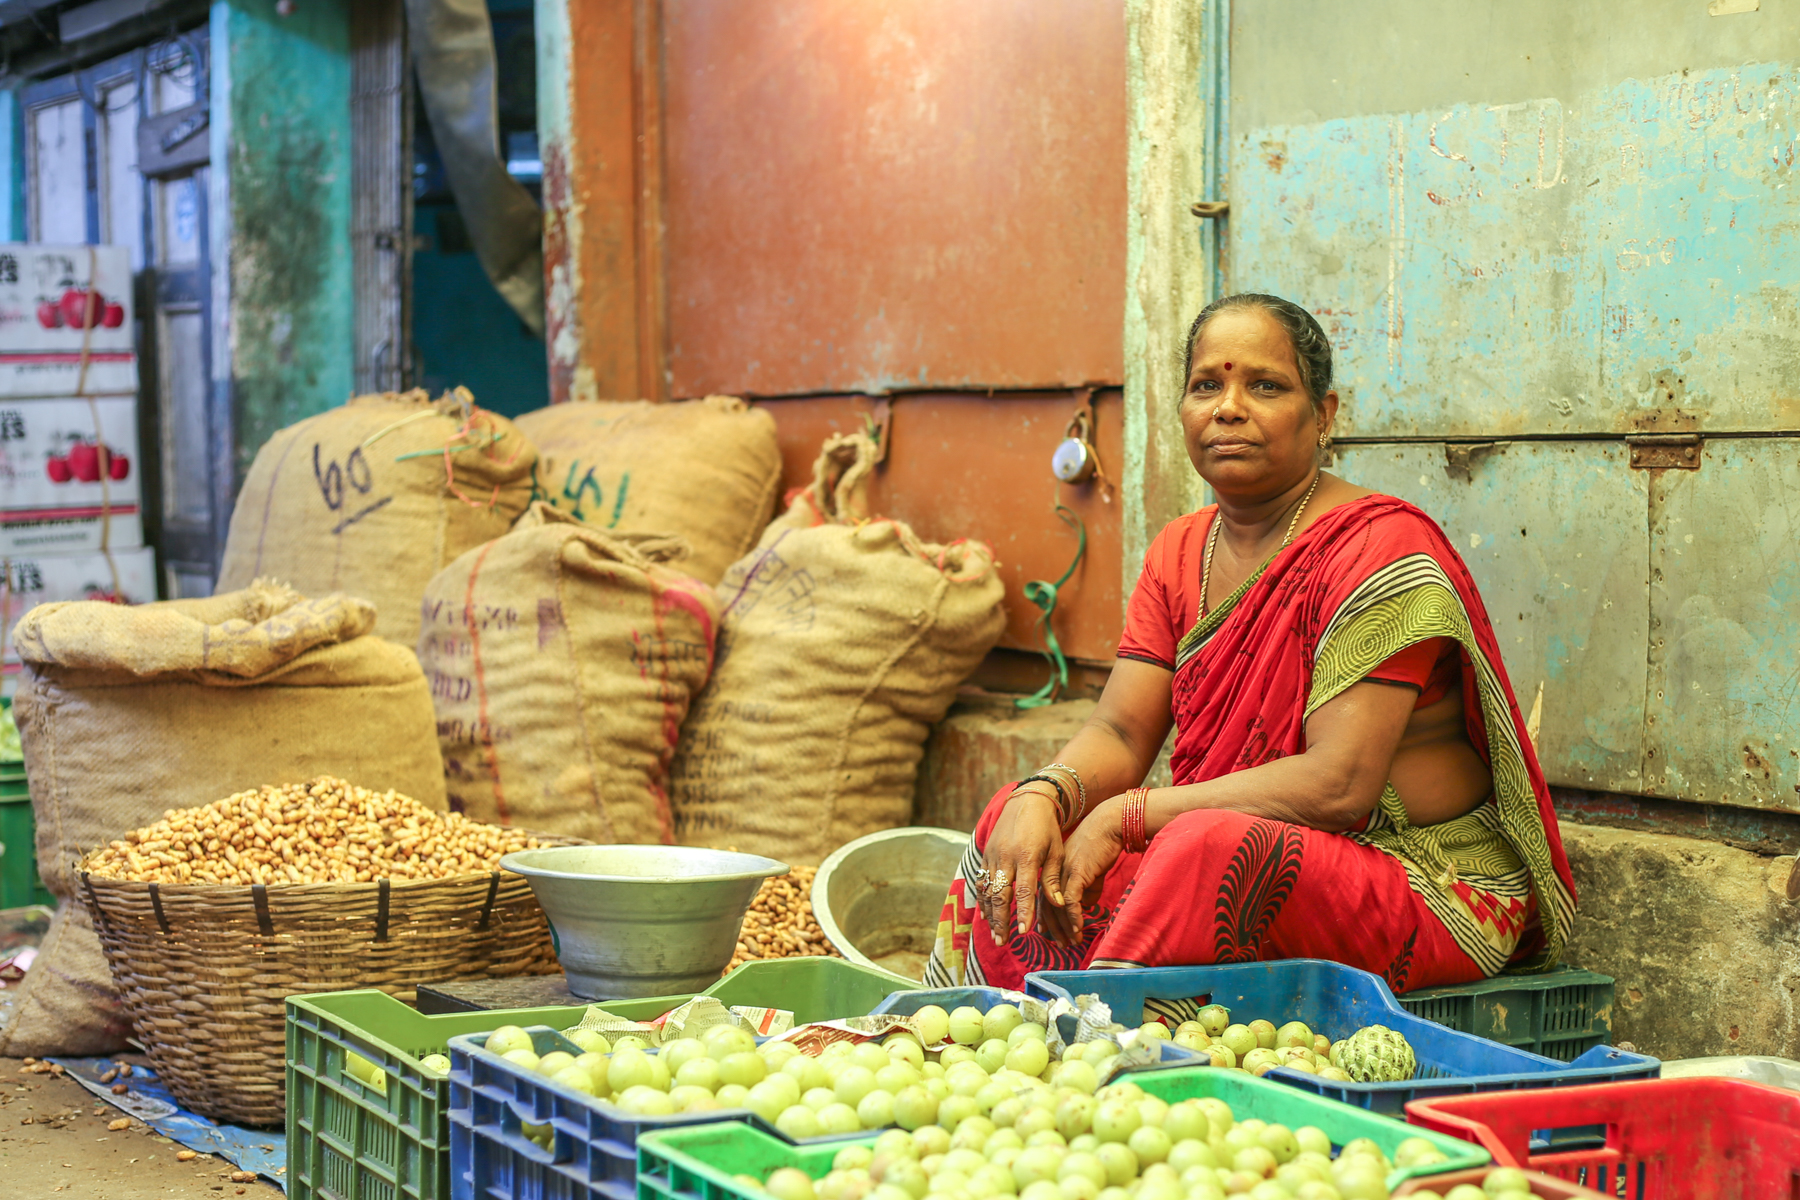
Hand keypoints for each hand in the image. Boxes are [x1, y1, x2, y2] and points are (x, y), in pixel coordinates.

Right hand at [976, 787, 1064, 944]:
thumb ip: (1052, 879)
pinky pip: (981, 881)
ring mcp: (993, 855)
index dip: (1023, 912)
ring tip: (996, 935)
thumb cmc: (1047, 829)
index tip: (1024, 932)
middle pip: (1000, 895)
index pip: (1023, 890)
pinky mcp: (986, 854)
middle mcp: (1005, 857)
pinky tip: (986, 916)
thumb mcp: (1056, 851)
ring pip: (987, 890)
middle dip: (1001, 921)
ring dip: (990, 915)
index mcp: (1026, 856)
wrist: (1027, 801)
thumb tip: (1058, 905)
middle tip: (1003, 942)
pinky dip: (983, 899)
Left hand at [1044, 797, 1123, 945]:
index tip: (1046, 933)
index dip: (1044, 917)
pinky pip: (1072, 900)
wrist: (1110, 824)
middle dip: (1053, 928)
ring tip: (1072, 943)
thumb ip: (1087, 888)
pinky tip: (1079, 929)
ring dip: (1064, 927)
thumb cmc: (1101, 844)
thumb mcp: (1091, 870)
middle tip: (1061, 945)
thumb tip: (1085, 907)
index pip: (1042, 898)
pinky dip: (1074, 917)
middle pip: (1046, 905)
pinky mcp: (1076, 872)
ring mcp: (1062, 872)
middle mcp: (1053, 871)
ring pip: (1057, 906)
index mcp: (1052, 869)